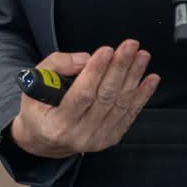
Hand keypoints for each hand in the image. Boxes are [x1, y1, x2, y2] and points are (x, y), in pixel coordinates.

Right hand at [10, 41, 159, 158]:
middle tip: (130, 46)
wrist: (42, 140)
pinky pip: (129, 114)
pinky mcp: (110, 138)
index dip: (96, 71)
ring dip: (134, 77)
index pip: (82, 95)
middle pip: (105, 97)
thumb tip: (86, 58)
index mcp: (57, 123)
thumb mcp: (35, 81)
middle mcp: (79, 135)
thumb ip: (58, 65)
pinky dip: (142, 95)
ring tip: (141, 56)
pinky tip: (150, 79)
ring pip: (120, 104)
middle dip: (120, 67)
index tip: (107, 50)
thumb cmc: (38, 107)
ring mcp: (97, 139)